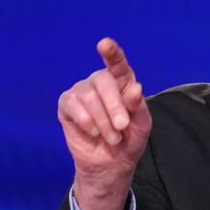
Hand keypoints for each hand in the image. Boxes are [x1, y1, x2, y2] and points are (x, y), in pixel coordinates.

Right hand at [57, 38, 151, 209]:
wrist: (111, 165)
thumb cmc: (129, 141)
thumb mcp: (142, 126)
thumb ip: (139, 107)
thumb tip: (134, 87)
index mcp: (122, 83)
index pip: (117, 64)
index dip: (112, 53)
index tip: (104, 44)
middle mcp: (100, 83)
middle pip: (103, 80)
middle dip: (114, 105)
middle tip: (122, 126)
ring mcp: (82, 92)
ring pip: (89, 96)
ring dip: (103, 121)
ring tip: (111, 137)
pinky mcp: (67, 105)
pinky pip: (72, 105)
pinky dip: (86, 121)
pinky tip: (93, 132)